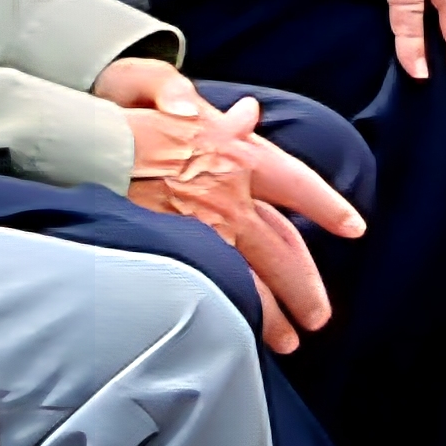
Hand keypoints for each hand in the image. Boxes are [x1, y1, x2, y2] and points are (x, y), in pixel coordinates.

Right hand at [96, 59, 364, 353]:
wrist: (92, 147)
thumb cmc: (132, 125)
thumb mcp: (183, 105)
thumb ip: (223, 120)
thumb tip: (251, 114)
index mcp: (239, 155)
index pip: (298, 184)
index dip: (328, 206)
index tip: (353, 227)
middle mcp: (232, 194)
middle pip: (285, 247)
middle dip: (306, 284)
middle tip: (319, 314)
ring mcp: (208, 227)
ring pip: (258, 279)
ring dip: (278, 313)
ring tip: (290, 339)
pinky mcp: (181, 251)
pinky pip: (221, 289)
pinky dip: (238, 312)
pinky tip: (245, 330)